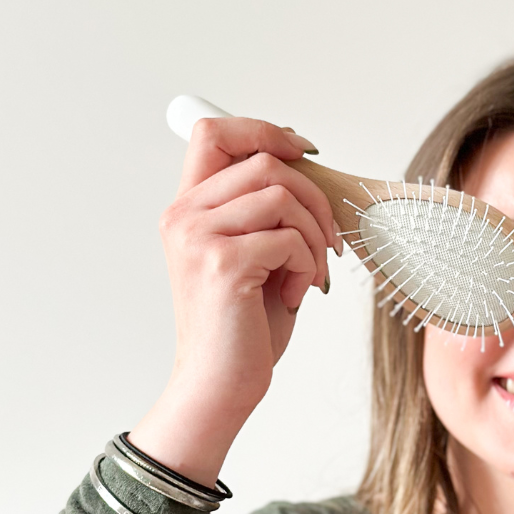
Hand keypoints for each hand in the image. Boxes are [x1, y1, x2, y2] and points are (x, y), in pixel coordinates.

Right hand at [129, 117, 340, 481]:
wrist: (220, 383)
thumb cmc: (244, 324)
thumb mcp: (253, 254)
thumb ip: (263, 210)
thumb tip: (306, 168)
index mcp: (188, 208)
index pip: (215, 132)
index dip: (266, 130)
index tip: (306, 152)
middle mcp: (183, 215)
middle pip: (265, 161)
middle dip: (315, 198)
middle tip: (329, 242)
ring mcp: (198, 237)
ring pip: (282, 195)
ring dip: (314, 236)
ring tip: (309, 274)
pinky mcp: (222, 263)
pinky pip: (289, 238)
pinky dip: (307, 266)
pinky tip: (295, 294)